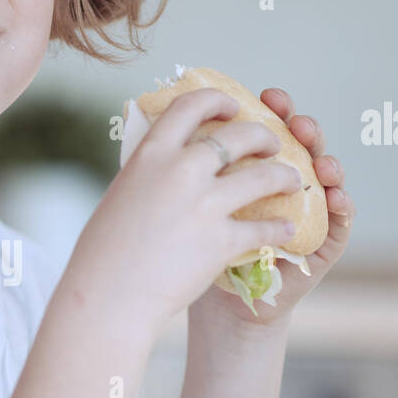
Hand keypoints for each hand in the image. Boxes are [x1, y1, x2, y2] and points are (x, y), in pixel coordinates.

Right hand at [81, 87, 303, 337]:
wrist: (107, 297)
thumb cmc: (103, 252)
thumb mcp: (121, 194)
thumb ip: (149, 171)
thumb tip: (164, 158)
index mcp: (151, 154)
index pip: (191, 105)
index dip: (218, 100)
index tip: (233, 105)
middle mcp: (181, 171)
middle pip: (239, 135)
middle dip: (264, 136)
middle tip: (272, 145)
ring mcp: (204, 205)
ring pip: (264, 176)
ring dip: (285, 175)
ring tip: (294, 181)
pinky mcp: (221, 240)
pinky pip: (264, 228)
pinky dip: (279, 229)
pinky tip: (287, 230)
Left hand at [189, 87, 354, 330]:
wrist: (209, 304)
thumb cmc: (191, 248)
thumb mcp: (187, 201)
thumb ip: (190, 166)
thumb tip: (162, 120)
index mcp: (250, 165)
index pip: (264, 128)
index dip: (265, 110)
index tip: (259, 96)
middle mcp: (283, 181)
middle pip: (300, 145)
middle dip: (300, 127)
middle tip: (293, 121)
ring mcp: (307, 209)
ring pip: (325, 176)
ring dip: (326, 162)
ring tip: (320, 159)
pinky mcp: (322, 242)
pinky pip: (339, 221)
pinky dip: (342, 205)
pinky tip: (336, 196)